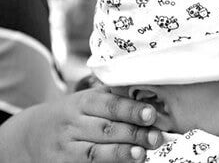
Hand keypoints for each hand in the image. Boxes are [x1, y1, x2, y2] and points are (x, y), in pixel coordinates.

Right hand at [0, 86, 162, 162]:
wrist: (31, 133)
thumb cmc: (71, 114)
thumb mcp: (86, 100)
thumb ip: (112, 98)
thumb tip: (149, 97)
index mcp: (82, 102)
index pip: (109, 104)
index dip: (131, 109)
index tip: (150, 113)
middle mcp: (73, 123)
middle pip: (105, 128)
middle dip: (133, 133)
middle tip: (155, 137)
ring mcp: (66, 146)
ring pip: (96, 151)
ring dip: (121, 153)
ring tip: (141, 154)